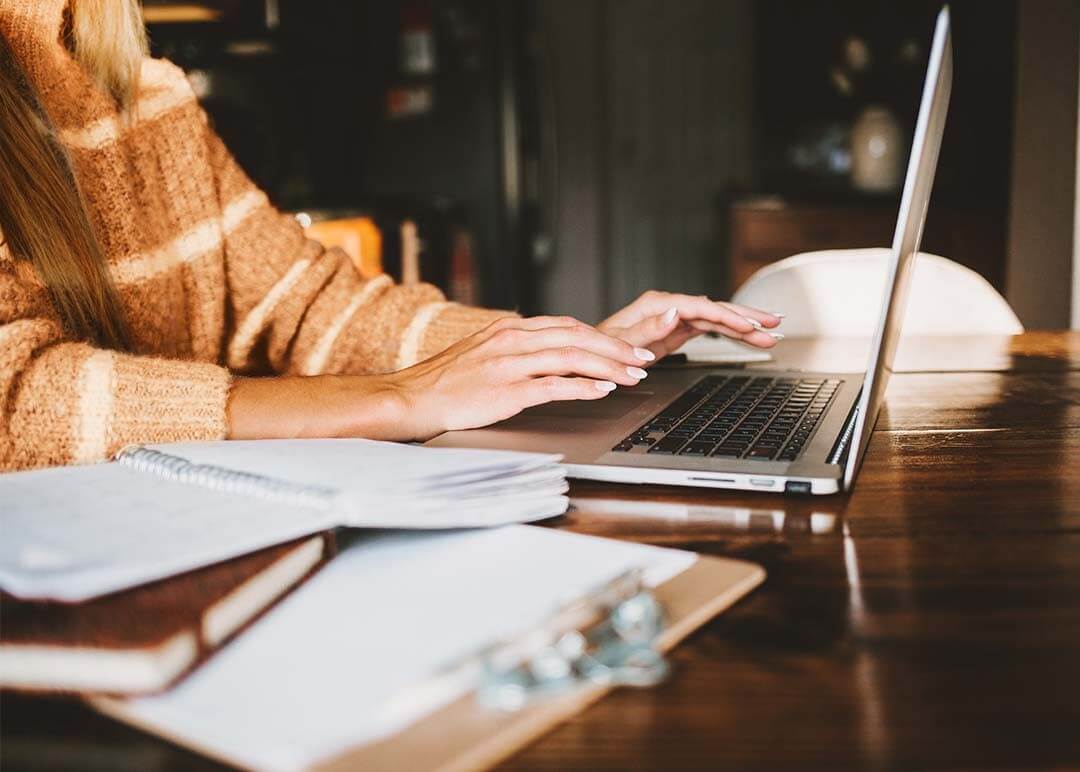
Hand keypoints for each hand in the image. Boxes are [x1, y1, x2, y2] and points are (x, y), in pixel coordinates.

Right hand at [383, 315, 655, 439]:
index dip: (602, 336)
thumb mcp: (484, 353)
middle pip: (577, 336)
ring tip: (633, 376)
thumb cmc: (445, 383)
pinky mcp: (505, 390)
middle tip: (643, 360)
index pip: (567, 325)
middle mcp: (512, 339)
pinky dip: (583, 386)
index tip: (627, 348)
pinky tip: (603, 390)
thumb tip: (551, 356)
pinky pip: (553, 385)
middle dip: (616, 349)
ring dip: (608, 366)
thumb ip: (516, 350)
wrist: (410, 398)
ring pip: (571, 357)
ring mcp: (509, 364)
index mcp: (509, 329)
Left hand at [598, 290, 783, 359]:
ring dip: (744, 326)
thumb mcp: (621, 343)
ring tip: (771, 334)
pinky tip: (748, 337)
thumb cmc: (601, 350)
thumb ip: (648, 329)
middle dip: (746, 316)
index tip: (749, 325)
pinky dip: (729, 333)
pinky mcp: (676, 330)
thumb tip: (674, 313)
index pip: (701, 308)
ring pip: (716, 318)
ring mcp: (674, 318)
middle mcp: (668, 307)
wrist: (591, 356)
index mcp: (657, 305)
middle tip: (774, 324)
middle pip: (715, 309)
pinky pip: (709, 329)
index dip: (727, 316)